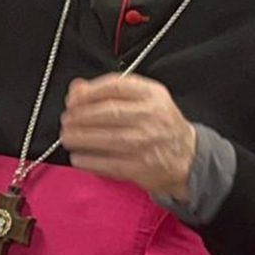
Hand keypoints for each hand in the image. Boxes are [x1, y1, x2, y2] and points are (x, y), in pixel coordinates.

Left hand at [59, 73, 196, 198]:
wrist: (187, 157)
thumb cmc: (158, 125)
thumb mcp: (142, 100)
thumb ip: (109, 91)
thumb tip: (77, 88)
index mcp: (152, 95)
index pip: (115, 87)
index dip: (88, 92)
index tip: (73, 99)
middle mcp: (151, 117)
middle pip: (107, 112)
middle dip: (79, 116)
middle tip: (67, 121)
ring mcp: (147, 143)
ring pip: (105, 138)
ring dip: (79, 138)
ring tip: (67, 137)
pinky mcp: (140, 167)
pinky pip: (106, 163)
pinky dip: (87, 160)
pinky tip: (77, 156)